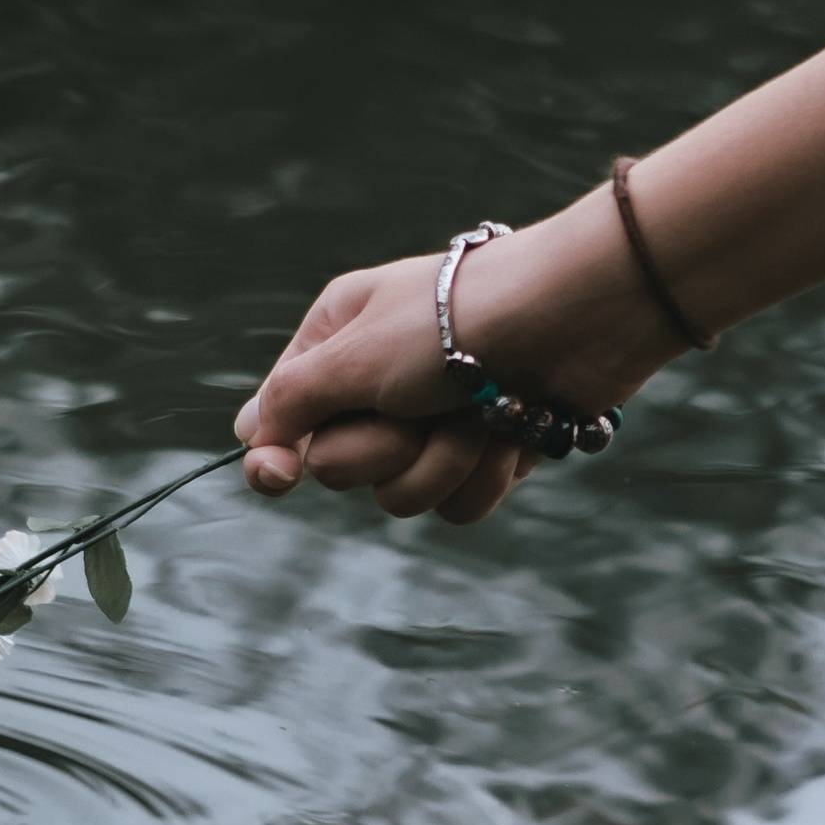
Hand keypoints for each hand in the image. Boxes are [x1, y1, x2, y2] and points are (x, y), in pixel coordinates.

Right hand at [232, 191, 689, 522]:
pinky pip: (460, 504)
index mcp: (338, 341)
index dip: (279, 454)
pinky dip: (485, 476)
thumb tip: (250, 439)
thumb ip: (292, 402)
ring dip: (442, 464)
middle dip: (384, 451)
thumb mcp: (355, 355)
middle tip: (418, 405)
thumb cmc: (457, 320)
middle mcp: (380, 382)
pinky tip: (509, 435)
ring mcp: (435, 420)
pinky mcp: (485, 450)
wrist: (573, 319)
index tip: (280, 475)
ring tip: (478, 415)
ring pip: (404, 496)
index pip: (280, 418)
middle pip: (342, 470)